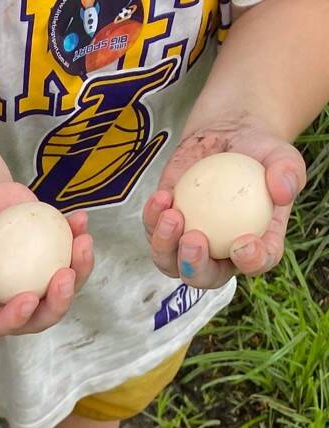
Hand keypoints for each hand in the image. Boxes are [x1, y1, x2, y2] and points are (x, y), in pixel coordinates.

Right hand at [0, 177, 93, 335]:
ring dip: (79, 271)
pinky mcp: (50, 263)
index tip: (29, 299)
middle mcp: (8, 305)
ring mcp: (33, 285)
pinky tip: (80, 220)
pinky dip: (78, 240)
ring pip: (61, 291)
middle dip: (58, 304)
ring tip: (83, 242)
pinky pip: (70, 259)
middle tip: (67, 275)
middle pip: (37, 317)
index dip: (15, 319)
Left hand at [142, 122, 304, 286]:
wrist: (228, 136)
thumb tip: (283, 193)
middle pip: (205, 277)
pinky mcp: (165, 228)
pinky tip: (161, 197)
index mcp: (255, 245)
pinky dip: (153, 218)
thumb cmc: (260, 153)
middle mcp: (220, 254)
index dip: (250, 261)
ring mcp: (188, 245)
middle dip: (195, 267)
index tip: (243, 242)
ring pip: (170, 263)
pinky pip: (153, 232)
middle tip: (193, 239)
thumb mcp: (282, 156)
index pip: (257, 263)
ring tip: (171, 216)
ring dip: (166, 246)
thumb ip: (288, 173)